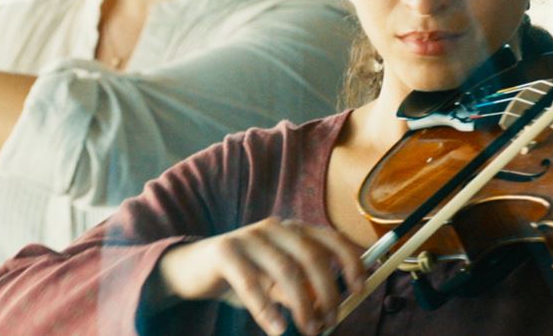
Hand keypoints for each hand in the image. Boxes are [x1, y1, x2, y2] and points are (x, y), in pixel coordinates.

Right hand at [155, 218, 364, 334]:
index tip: (360, 289)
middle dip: (327, 291)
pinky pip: (251, 282)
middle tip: (330, 321)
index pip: (332, 239)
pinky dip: (267, 308)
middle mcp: (276, 228)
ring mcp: (250, 237)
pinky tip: (276, 328)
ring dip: (302, 304)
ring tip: (308, 329)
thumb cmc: (243, 276)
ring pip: (286, 270)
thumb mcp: (277, 284)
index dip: (351, 262)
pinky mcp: (225, 251)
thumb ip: (302, 290)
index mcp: (294, 230)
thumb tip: (329, 309)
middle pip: (312, 255)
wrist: (192, 270)